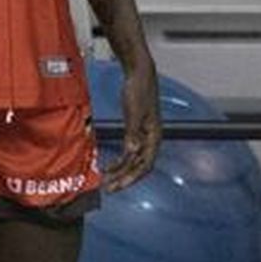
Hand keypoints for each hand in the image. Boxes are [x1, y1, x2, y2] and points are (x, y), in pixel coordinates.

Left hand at [104, 58, 160, 191]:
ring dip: (120, 171)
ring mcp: (143, 135)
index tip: (118, 185)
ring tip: (106, 181)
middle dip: (124, 178)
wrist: (139, 73)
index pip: (145, 164)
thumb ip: (133, 132)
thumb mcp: (134, 110)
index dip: (132, 177)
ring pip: (133, 160)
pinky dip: (119, 160)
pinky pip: (128, 151)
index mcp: (154, 135)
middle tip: (109, 188)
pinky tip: (108, 165)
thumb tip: (132, 151)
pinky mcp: (135, 130)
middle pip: (139, 166)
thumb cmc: (139, 89)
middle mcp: (150, 138)